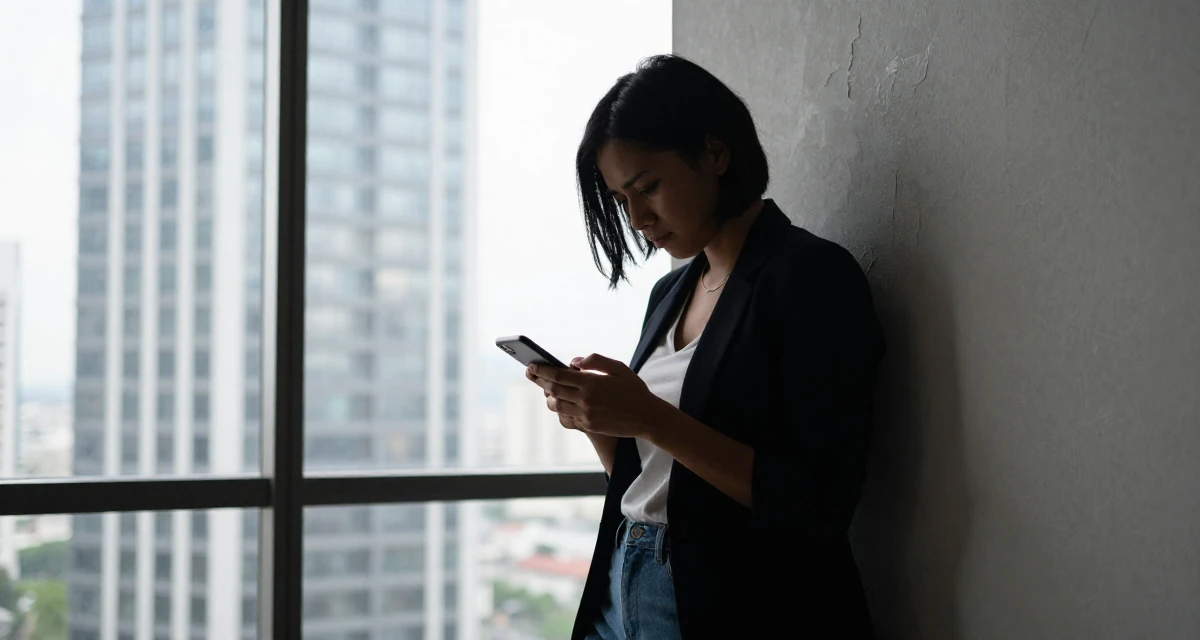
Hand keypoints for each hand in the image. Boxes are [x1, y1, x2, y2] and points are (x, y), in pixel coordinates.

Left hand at [525, 353, 668, 438]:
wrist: (647, 417)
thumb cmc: (633, 389)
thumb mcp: (618, 368)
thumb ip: (596, 361)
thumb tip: (575, 362)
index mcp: (592, 382)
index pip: (558, 375)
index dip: (542, 370)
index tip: (532, 365)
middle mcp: (586, 400)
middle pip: (553, 390)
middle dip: (539, 381)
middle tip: (530, 374)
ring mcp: (586, 415)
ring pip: (557, 406)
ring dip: (548, 397)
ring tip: (546, 389)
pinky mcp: (589, 426)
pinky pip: (566, 418)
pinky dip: (559, 410)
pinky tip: (559, 403)